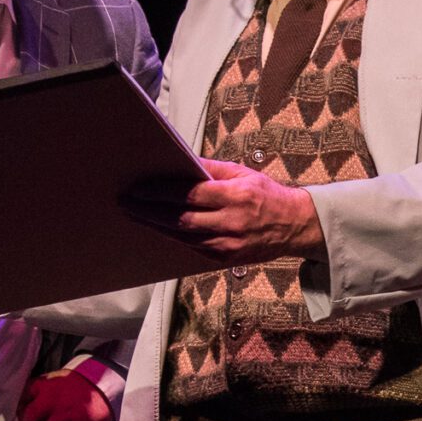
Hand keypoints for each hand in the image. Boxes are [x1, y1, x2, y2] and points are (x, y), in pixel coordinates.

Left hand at [120, 162, 324, 264]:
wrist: (295, 226)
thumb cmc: (266, 195)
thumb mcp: (243, 173)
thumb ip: (211, 169)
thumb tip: (180, 161)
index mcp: (235, 196)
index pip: (189, 194)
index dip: (160, 192)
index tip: (138, 189)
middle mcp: (231, 223)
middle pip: (180, 219)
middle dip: (149, 211)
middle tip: (126, 203)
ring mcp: (227, 245)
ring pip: (182, 237)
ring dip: (155, 226)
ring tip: (135, 215)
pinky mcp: (225, 259)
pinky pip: (192, 248)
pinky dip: (172, 238)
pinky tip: (157, 229)